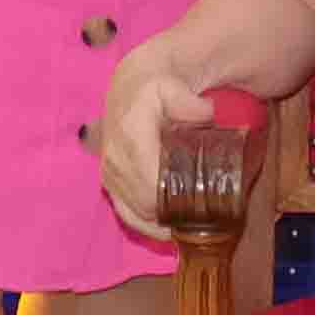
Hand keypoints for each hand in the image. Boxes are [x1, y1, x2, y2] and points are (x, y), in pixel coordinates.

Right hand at [95, 37, 232, 239]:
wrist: (131, 83)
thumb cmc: (158, 85)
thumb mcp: (173, 84)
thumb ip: (187, 99)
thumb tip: (206, 113)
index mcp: (130, 135)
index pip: (151, 182)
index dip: (173, 201)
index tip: (199, 208)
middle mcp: (114, 157)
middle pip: (144, 202)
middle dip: (171, 214)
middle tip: (201, 218)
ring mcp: (109, 171)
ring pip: (134, 210)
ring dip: (159, 222)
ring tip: (186, 225)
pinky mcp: (107, 180)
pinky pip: (123, 211)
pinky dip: (145, 224)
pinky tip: (164, 231)